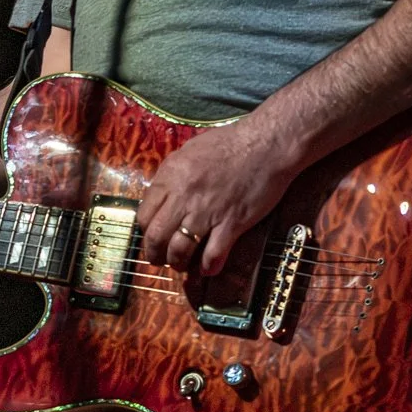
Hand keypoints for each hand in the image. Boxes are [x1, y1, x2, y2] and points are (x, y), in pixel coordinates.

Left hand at [136, 119, 297, 276]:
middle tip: (158, 258)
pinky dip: (208, 267)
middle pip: (157, 236)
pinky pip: (214, 254)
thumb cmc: (230, 143)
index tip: (150, 236)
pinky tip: (207, 269)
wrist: (266, 144)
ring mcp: (208, 211)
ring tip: (180, 265)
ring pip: (180, 249)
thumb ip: (173, 174)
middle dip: (154, 253)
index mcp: (171, 176)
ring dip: (178, 262)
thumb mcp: (190, 151)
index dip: (145, 231)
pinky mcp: (232, 223)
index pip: (145, 214)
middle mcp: (184, 196)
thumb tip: (162, 193)